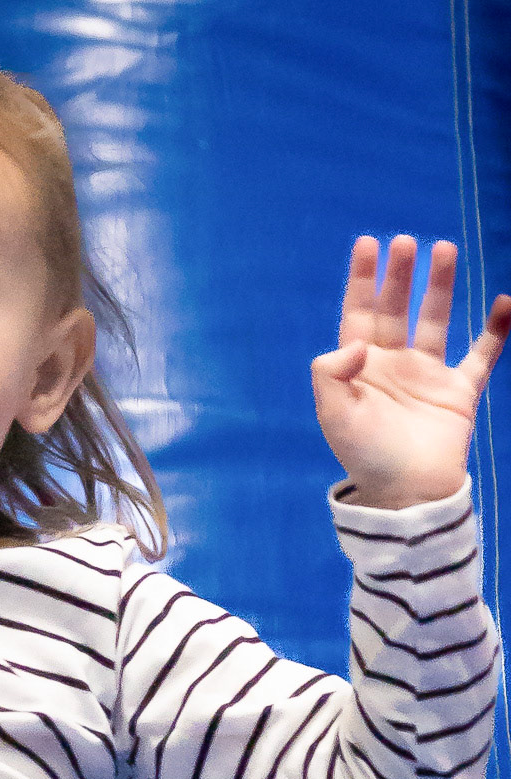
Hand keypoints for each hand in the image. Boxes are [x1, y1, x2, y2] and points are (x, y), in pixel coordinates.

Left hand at [312, 235, 509, 508]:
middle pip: (396, 307)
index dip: (362, 278)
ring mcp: (427, 374)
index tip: (367, 243)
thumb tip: (356, 342)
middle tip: (407, 241)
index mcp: (358, 365)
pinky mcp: (459, 390)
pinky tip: (504, 303)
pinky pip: (481, 355)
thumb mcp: (332, 413)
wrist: (406, 492)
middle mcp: (392, 362)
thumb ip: (331, 372)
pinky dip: (495, 331)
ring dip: (440, 287)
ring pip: (435, 320)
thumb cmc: (363, 453)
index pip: (358, 312)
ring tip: (445, 250)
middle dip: (400, 275)